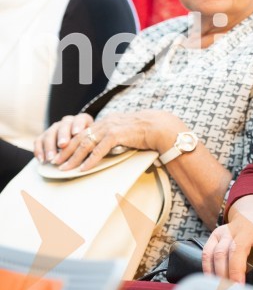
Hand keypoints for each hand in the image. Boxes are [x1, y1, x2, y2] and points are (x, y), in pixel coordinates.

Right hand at [34, 113, 93, 163]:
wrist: (82, 139)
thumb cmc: (91, 141)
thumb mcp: (95, 140)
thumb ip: (94, 144)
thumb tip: (94, 153)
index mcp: (82, 120)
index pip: (80, 119)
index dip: (78, 125)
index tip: (77, 133)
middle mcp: (67, 122)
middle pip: (63, 126)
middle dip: (63, 136)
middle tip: (63, 145)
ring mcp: (55, 128)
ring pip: (50, 134)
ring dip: (50, 147)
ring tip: (51, 158)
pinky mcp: (45, 136)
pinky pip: (39, 141)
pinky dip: (39, 151)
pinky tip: (42, 160)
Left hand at [45, 110, 179, 171]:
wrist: (160, 127)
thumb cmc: (148, 131)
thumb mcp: (127, 131)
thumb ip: (116, 136)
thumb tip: (110, 147)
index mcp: (107, 121)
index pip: (83, 132)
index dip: (70, 144)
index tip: (61, 153)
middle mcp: (106, 122)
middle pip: (79, 137)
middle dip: (66, 151)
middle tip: (55, 162)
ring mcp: (110, 128)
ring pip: (85, 143)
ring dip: (73, 157)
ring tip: (64, 168)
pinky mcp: (117, 135)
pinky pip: (99, 150)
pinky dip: (90, 160)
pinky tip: (83, 168)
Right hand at [202, 195, 252, 283]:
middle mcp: (245, 230)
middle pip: (237, 249)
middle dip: (236, 270)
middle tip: (238, 289)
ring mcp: (229, 232)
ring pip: (220, 251)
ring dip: (220, 272)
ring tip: (224, 289)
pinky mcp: (216, 235)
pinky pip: (208, 252)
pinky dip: (207, 267)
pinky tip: (211, 281)